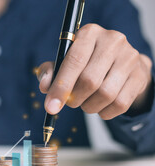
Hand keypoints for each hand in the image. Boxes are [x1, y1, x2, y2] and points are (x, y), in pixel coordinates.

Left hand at [36, 24, 152, 119]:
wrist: (119, 65)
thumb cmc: (86, 63)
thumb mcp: (64, 62)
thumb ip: (50, 72)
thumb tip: (45, 86)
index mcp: (89, 33)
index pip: (73, 62)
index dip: (60, 87)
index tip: (51, 107)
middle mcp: (112, 40)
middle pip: (89, 81)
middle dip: (75, 99)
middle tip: (70, 103)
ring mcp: (129, 57)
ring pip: (105, 94)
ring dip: (89, 107)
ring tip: (85, 103)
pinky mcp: (139, 76)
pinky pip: (120, 104)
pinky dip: (105, 112)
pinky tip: (100, 106)